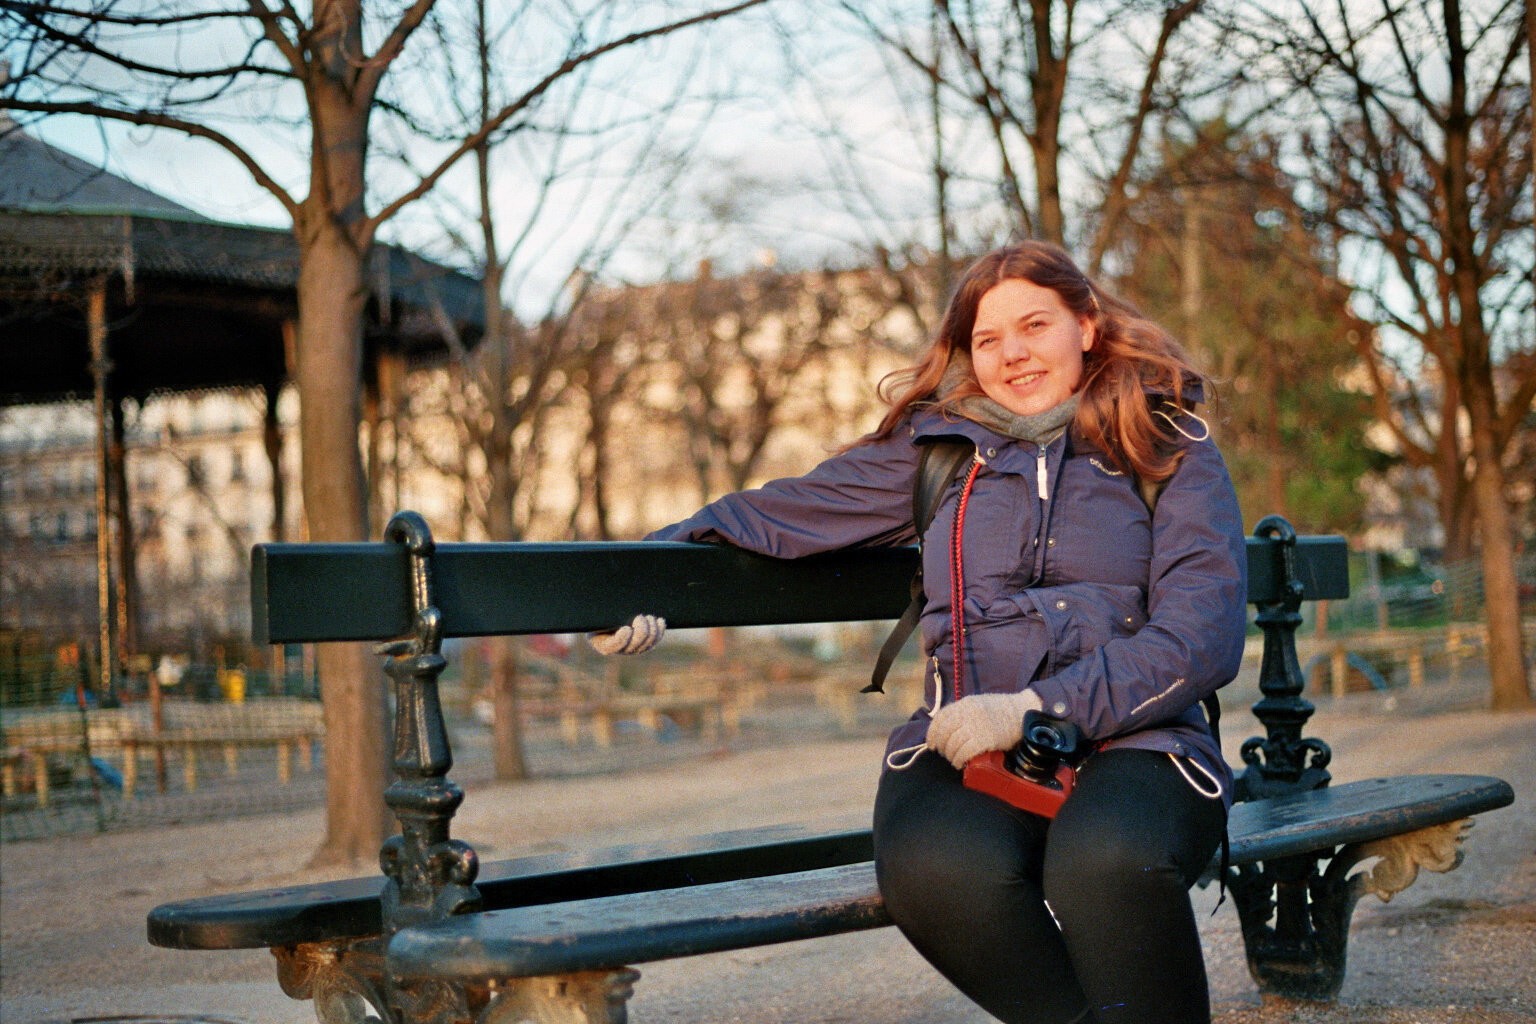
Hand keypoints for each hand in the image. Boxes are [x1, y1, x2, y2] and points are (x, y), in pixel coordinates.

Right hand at [587, 614, 665, 655]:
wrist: (607, 615)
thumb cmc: (598, 614)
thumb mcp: (594, 615)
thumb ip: (599, 615)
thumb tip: (597, 601)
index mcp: (604, 644)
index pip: (614, 646)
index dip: (622, 640)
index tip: (626, 628)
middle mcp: (620, 650)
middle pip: (636, 644)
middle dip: (641, 630)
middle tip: (639, 617)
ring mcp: (634, 648)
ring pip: (648, 643)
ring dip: (651, 629)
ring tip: (648, 617)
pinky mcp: (645, 643)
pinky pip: (655, 640)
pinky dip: (659, 630)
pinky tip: (659, 621)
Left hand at [926, 690, 1042, 768]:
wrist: (1024, 711)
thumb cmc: (1001, 710)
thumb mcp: (979, 704)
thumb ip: (963, 713)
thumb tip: (946, 730)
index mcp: (965, 703)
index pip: (941, 718)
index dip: (932, 733)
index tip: (931, 743)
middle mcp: (968, 713)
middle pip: (945, 732)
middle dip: (940, 746)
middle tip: (943, 753)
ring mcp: (977, 725)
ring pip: (953, 744)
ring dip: (950, 755)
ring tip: (953, 760)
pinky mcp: (986, 739)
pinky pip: (965, 752)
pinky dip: (959, 759)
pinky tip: (959, 763)